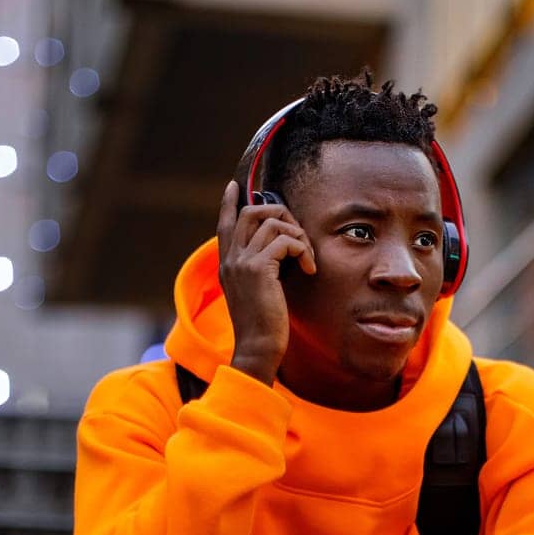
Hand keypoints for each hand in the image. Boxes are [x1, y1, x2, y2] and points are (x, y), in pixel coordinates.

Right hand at [216, 179, 315, 382]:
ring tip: (306, 256)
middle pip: (250, 212)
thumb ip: (260, 269)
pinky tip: (308, 269)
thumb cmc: (263, 326)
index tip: (234, 186)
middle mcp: (231, 259)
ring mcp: (242, 262)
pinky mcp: (259, 269)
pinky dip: (303, 250)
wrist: (258, 348)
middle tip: (297, 230)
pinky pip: (285, 241)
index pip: (225, 224)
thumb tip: (279, 248)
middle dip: (279, 213)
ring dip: (297, 234)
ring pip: (272, 223)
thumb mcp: (256, 293)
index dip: (230, 203)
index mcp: (227, 264)